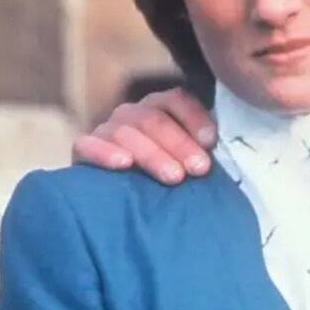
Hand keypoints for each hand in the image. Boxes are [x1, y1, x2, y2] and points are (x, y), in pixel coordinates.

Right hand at [72, 89, 216, 183]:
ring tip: (173, 176)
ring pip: (126, 131)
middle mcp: (132, 114)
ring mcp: (107, 130)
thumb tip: (225, 148)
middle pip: (153, 118)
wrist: (128, 210)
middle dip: (179, 143)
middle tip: (199, 169)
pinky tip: (123, 164)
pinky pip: (87, 144)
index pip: (176, 99)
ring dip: (152, 153)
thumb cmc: (171, 180)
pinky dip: (104, 152)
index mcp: (160, 108)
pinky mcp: (83, 150)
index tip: (211, 142)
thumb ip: (204, 150)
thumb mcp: (190, 162)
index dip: (194, 117)